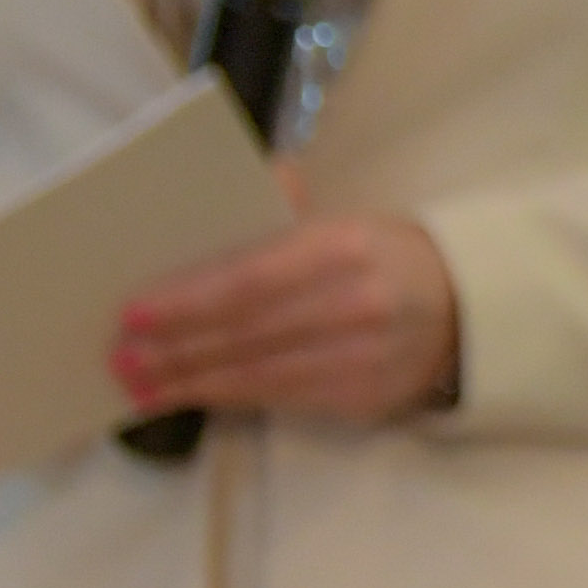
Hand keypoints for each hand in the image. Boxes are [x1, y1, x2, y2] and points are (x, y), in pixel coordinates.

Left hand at [109, 211, 461, 427]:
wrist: (464, 308)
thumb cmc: (379, 256)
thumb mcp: (341, 220)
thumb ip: (282, 209)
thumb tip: (223, 188)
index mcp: (345, 246)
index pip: (251, 280)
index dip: (188, 301)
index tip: (134, 313)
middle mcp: (358, 304)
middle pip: (246, 333)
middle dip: (176, 349)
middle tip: (122, 358)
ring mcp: (365, 358)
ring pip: (259, 375)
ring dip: (192, 382)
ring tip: (142, 386)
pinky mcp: (365, 399)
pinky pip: (283, 400)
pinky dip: (230, 398)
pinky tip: (193, 395)